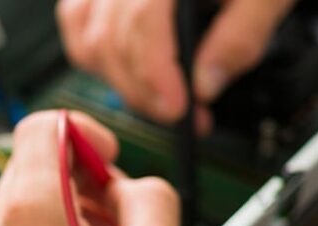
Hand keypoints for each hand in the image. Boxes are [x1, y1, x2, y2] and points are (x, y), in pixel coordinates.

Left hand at [0, 111, 180, 225]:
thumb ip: (146, 191)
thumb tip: (127, 188)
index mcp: (31, 211)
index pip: (44, 127)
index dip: (85, 132)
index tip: (107, 156)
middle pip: (33, 169)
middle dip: (80, 180)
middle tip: (120, 214)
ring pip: (25, 210)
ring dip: (67, 217)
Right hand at [56, 0, 297, 122]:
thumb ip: (240, 36)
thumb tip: (205, 86)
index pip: (142, 20)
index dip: (155, 72)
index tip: (178, 108)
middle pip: (110, 37)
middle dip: (142, 89)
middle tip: (179, 113)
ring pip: (88, 36)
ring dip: (120, 79)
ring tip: (158, 97)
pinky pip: (77, 21)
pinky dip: (96, 55)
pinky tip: (128, 72)